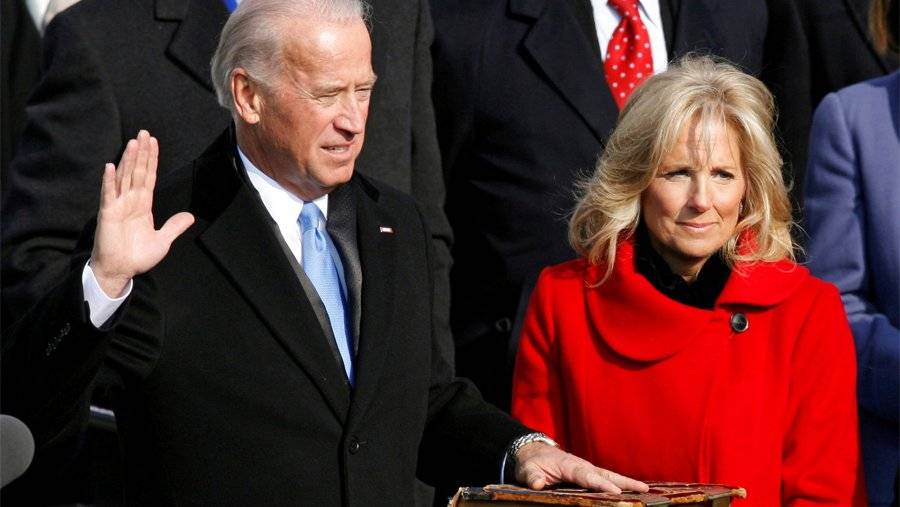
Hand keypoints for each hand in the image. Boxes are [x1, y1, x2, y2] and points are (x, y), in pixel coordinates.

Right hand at [90, 130, 193, 296]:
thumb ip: (174, 226)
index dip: (152, 160)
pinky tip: (111, 166)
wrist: (121, 270)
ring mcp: (118, 205)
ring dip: (128, 160)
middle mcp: (130, 201)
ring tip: (133, 142)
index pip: (149, 177)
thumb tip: (190, 216)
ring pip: (125, 177)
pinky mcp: (108, 213)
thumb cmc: (138, 256)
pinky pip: (109, 194)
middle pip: (138, 172)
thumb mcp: (163, 240)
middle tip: (144, 133)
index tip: (153, 143)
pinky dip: (109, 180)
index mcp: (143, 205)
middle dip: (141, 153)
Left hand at [515, 442, 648, 493]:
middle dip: (624, 483)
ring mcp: (587, 469)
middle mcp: (582, 466)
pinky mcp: (589, 474)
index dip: (600, 484)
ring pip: (610, 476)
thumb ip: (533, 477)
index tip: (615, 492)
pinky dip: (621, 484)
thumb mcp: (527, 470)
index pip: (586, 476)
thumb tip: (538, 484)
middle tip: (643, 489)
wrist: (535, 452)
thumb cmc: (531, 463)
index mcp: (569, 465)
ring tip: (646, 490)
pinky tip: (633, 491)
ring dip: (627, 483)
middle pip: (606, 475)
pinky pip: (607, 479)